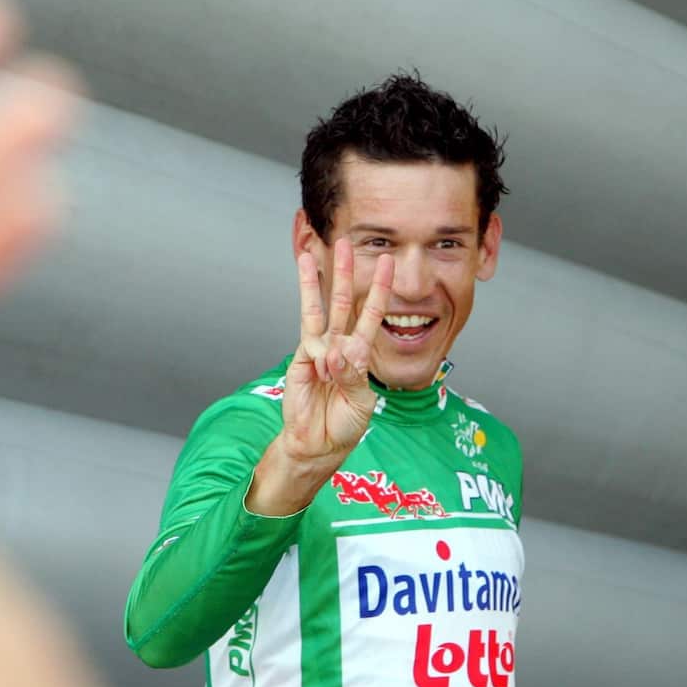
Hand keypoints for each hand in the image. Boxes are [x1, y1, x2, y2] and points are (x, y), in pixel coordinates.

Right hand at [282, 238, 393, 460]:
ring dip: (311, 284)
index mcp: (360, 353)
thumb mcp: (362, 401)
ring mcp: (317, 350)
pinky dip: (320, 352)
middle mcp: (339, 345)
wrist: (319, 443)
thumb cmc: (345, 423)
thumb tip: (333, 353)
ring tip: (306, 257)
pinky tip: (323, 365)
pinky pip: (311, 347)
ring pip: (316, 311)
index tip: (386, 263)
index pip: (371, 314)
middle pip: (341, 302)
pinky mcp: (300, 360)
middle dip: (344, 273)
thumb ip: (352, 375)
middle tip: (344, 244)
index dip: (378, 288)